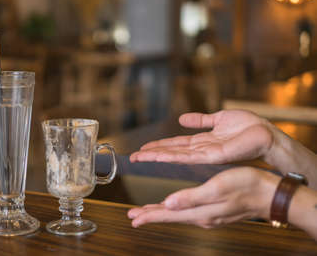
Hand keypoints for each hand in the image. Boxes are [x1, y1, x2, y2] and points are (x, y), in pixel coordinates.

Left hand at [127, 167, 279, 228]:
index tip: (133, 218)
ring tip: (149, 211)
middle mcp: (202, 216)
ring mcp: (209, 214)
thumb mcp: (216, 188)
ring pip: (178, 214)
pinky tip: (175, 207)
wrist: (270, 194)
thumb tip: (167, 204)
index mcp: (199, 212)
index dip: (148, 215)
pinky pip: (188, 211)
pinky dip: (176, 209)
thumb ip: (191, 198)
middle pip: (170, 216)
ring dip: (161, 212)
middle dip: (150, 215)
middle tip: (134, 216)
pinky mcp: (216, 209)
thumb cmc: (246, 187)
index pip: (167, 215)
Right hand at [130, 110, 273, 164]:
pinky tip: (158, 155)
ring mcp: (205, 154)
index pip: (175, 145)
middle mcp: (200, 150)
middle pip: (171, 152)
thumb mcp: (218, 119)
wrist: (265, 133)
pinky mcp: (211, 155)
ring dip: (156, 156)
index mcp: (202, 141)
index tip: (144, 148)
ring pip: (175, 155)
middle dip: (152, 154)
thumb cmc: (248, 127)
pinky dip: (171, 155)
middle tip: (134, 157)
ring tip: (140, 157)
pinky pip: (188, 155)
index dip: (159, 146)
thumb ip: (200, 120)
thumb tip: (181, 119)